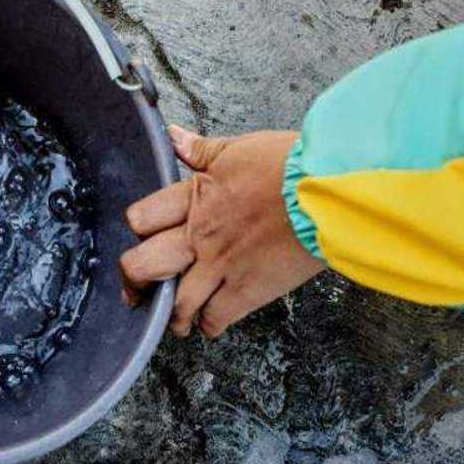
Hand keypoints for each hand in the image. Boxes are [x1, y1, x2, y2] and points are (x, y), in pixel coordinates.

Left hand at [119, 126, 324, 337]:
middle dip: (135, 281)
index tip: (143, 239)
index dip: (137, 231)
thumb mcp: (238, 149)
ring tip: (175, 320)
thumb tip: (173, 137)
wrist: (328, 191)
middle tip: (137, 290)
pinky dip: (208, 326)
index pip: (141, 220)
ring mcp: (220, 266)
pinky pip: (215, 318)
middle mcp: (199, 236)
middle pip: (143, 266)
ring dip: (172, 315)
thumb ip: (200, 149)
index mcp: (193, 199)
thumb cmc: (289, 166)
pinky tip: (208, 324)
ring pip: (176, 302)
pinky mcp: (248, 290)